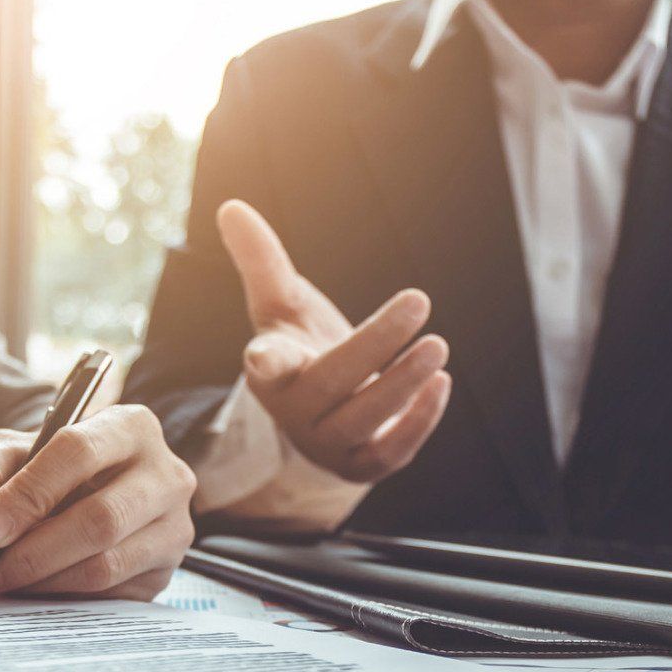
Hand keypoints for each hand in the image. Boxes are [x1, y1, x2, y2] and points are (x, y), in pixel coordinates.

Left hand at [0, 405, 196, 600]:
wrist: (72, 499)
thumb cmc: (38, 471)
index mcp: (128, 426)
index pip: (78, 452)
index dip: (29, 494)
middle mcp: (165, 474)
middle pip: (100, 518)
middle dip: (34, 552)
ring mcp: (173, 526)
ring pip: (106, 564)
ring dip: (45, 581)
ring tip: (3, 583)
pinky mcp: (165, 571)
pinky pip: (112, 595)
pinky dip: (64, 598)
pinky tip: (34, 591)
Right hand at [219, 199, 450, 482]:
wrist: (319, 415)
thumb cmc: (301, 347)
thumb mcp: (281, 304)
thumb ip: (261, 260)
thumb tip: (231, 206)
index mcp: (270, 370)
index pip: (266, 365)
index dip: (266, 361)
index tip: (260, 355)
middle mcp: (294, 412)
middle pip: (332, 383)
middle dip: (376, 344)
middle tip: (419, 299)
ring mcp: (326, 443)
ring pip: (363, 420)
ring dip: (403, 383)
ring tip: (438, 346)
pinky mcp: (359, 465)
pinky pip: (389, 454)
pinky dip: (418, 422)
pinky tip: (441, 383)